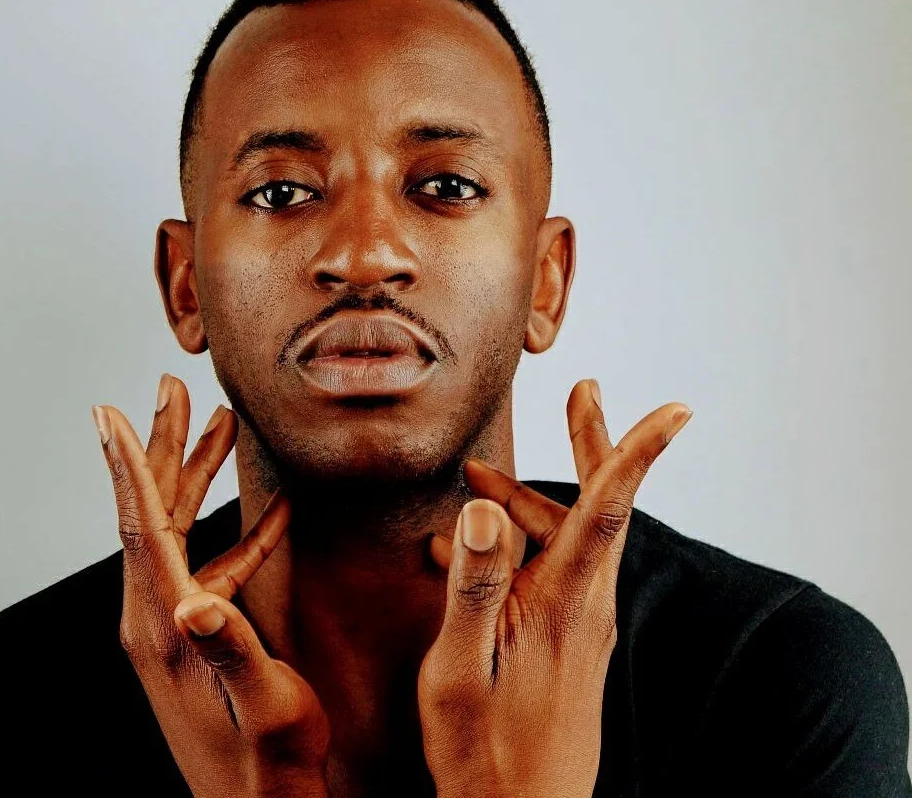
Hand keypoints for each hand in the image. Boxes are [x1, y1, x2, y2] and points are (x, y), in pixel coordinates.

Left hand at [92, 374, 329, 797]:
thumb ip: (230, 649)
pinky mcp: (196, 633)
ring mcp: (176, 623)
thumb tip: (197, 599)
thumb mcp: (261, 705)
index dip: (126, 463)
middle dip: (164, 446)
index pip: (140, 526)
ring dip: (196, 476)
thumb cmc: (269, 764)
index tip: (108, 409)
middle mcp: (159, 615)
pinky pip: (211, 564)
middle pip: (153, 512)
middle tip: (173, 389)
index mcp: (165, 623)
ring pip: (178, 530)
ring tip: (220, 425)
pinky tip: (274, 513)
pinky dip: (239, 531)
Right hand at [420, 379, 690, 797]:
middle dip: (593, 442)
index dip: (640, 450)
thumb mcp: (461, 666)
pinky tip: (461, 552)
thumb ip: (474, 583)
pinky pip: (547, 571)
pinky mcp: (566, 639)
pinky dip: (512, 546)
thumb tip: (485, 506)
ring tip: (472, 479)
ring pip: (563, 537)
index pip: (610, 507)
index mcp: (566, 602)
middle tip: (583, 388)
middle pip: (599, 505)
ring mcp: (578, 623)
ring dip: (522, 501)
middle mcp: (585, 605)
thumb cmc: (483, 748)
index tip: (676, 408)